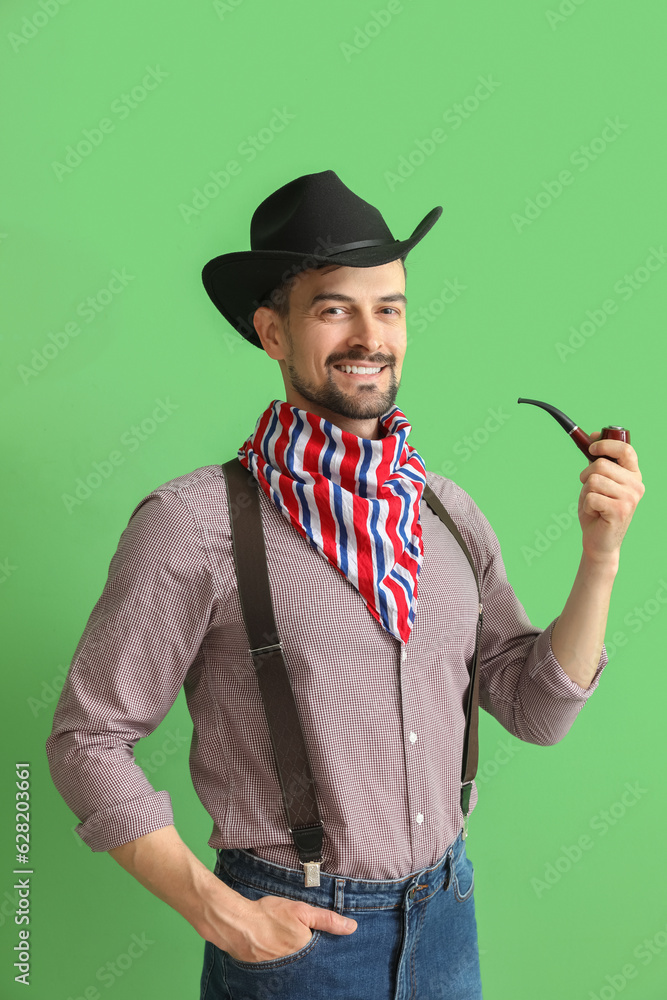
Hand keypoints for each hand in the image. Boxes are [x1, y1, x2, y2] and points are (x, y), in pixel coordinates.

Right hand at [220, 892, 356, 963]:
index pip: (325, 957)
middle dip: (312, 957)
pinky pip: (281, 970)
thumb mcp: (300, 911)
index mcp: (306, 951)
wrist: (236, 924)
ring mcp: (280, 971)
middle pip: (311, 963)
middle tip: (304, 941)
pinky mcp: (267, 972)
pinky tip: (279, 950)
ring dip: (298, 960)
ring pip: (296, 967)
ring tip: (291, 945)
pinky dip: (283, 962)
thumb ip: (326, 920)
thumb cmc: (268, 915)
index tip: (326, 943)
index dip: (327, 949)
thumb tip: (352, 928)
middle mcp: (295, 966)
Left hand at [577, 433, 644, 565]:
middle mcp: (636, 485)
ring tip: (594, 504)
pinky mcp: (620, 510)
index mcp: (633, 475)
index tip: (592, 447)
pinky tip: (595, 513)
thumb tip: (593, 435)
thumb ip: (598, 462)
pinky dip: (586, 505)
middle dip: (586, 476)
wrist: (600, 541)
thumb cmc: (597, 510)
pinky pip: (591, 497)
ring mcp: (630, 498)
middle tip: (588, 490)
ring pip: (593, 480)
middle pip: (601, 465)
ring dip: (586, 493)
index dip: (606, 444)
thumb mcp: (597, 482)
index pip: (625, 449)